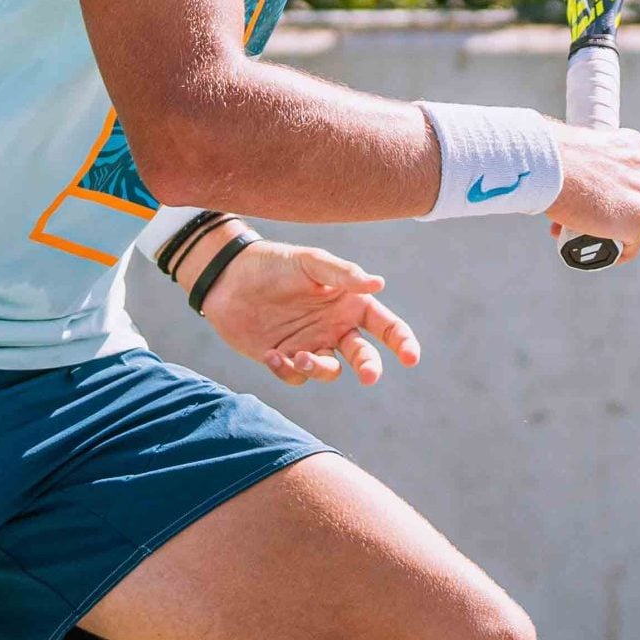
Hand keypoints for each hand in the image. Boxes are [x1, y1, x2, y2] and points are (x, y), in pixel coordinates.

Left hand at [192, 240, 420, 385]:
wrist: (228, 278)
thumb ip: (343, 274)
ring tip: (300, 355)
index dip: (402, 342)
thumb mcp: (310, 262)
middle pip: (363, 355)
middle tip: (368, 375)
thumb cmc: (273, 263)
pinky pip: (296, 377)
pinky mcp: (284, 359)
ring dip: (320, 368)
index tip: (411, 357)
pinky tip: (271, 354)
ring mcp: (310, 344)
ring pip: (330, 371)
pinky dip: (287, 370)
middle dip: (369, 366)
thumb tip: (379, 284)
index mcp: (348, 303)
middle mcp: (334, 327)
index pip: (385, 326)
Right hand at [544, 124, 639, 262]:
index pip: (627, 176)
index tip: (583, 202)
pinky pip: (634, 244)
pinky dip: (619, 253)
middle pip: (630, 199)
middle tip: (576, 219)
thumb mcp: (578, 147)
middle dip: (606, 211)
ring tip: (579, 238)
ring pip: (632, 222)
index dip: (605, 193)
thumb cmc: (552, 155)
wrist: (551, 165)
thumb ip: (586, 159)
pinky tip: (603, 256)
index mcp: (632, 144)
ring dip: (609, 231)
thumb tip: (572, 175)